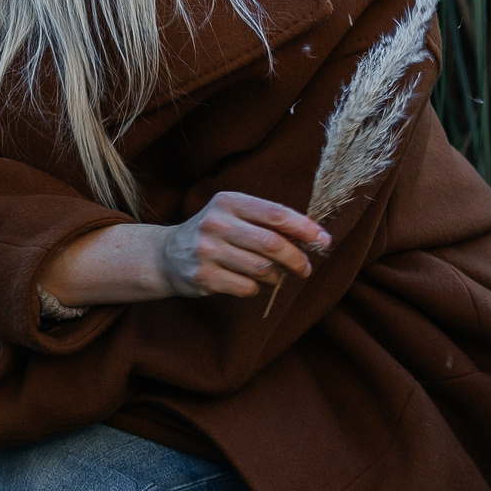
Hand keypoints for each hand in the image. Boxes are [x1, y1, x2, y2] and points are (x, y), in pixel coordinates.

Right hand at [153, 191, 329, 298]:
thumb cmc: (214, 233)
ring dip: (276, 277)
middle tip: (305, 268)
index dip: (304, 228)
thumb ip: (266, 221)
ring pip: (261, 269)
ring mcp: (207, 250)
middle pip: (271, 244)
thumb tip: (312, 236)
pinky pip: (246, 287)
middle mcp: (216, 223)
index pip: (275, 213)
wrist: (165, 255)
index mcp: (229, 201)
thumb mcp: (233, 214)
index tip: (324, 239)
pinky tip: (251, 283)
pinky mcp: (203, 276)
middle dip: (296, 258)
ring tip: (276, 276)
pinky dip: (256, 289)